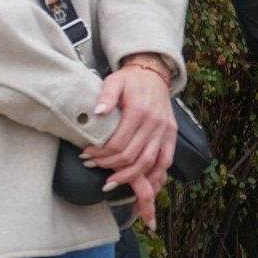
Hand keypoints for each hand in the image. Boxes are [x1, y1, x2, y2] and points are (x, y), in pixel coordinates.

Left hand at [81, 62, 175, 228]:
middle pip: (132, 156)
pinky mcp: (171, 136)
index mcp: (139, 111)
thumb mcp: (114, 81)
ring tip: (111, 182)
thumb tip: (97, 112)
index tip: (85, 154)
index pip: (118, 142)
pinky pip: (166, 162)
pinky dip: (155, 176)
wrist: (153, 74)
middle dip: (109, 165)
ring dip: (129, 176)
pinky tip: (141, 184)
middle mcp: (155, 124)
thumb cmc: (130, 79)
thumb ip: (106, 96)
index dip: (100, 153)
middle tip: (91, 166)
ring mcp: (165, 132)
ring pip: (149, 163)